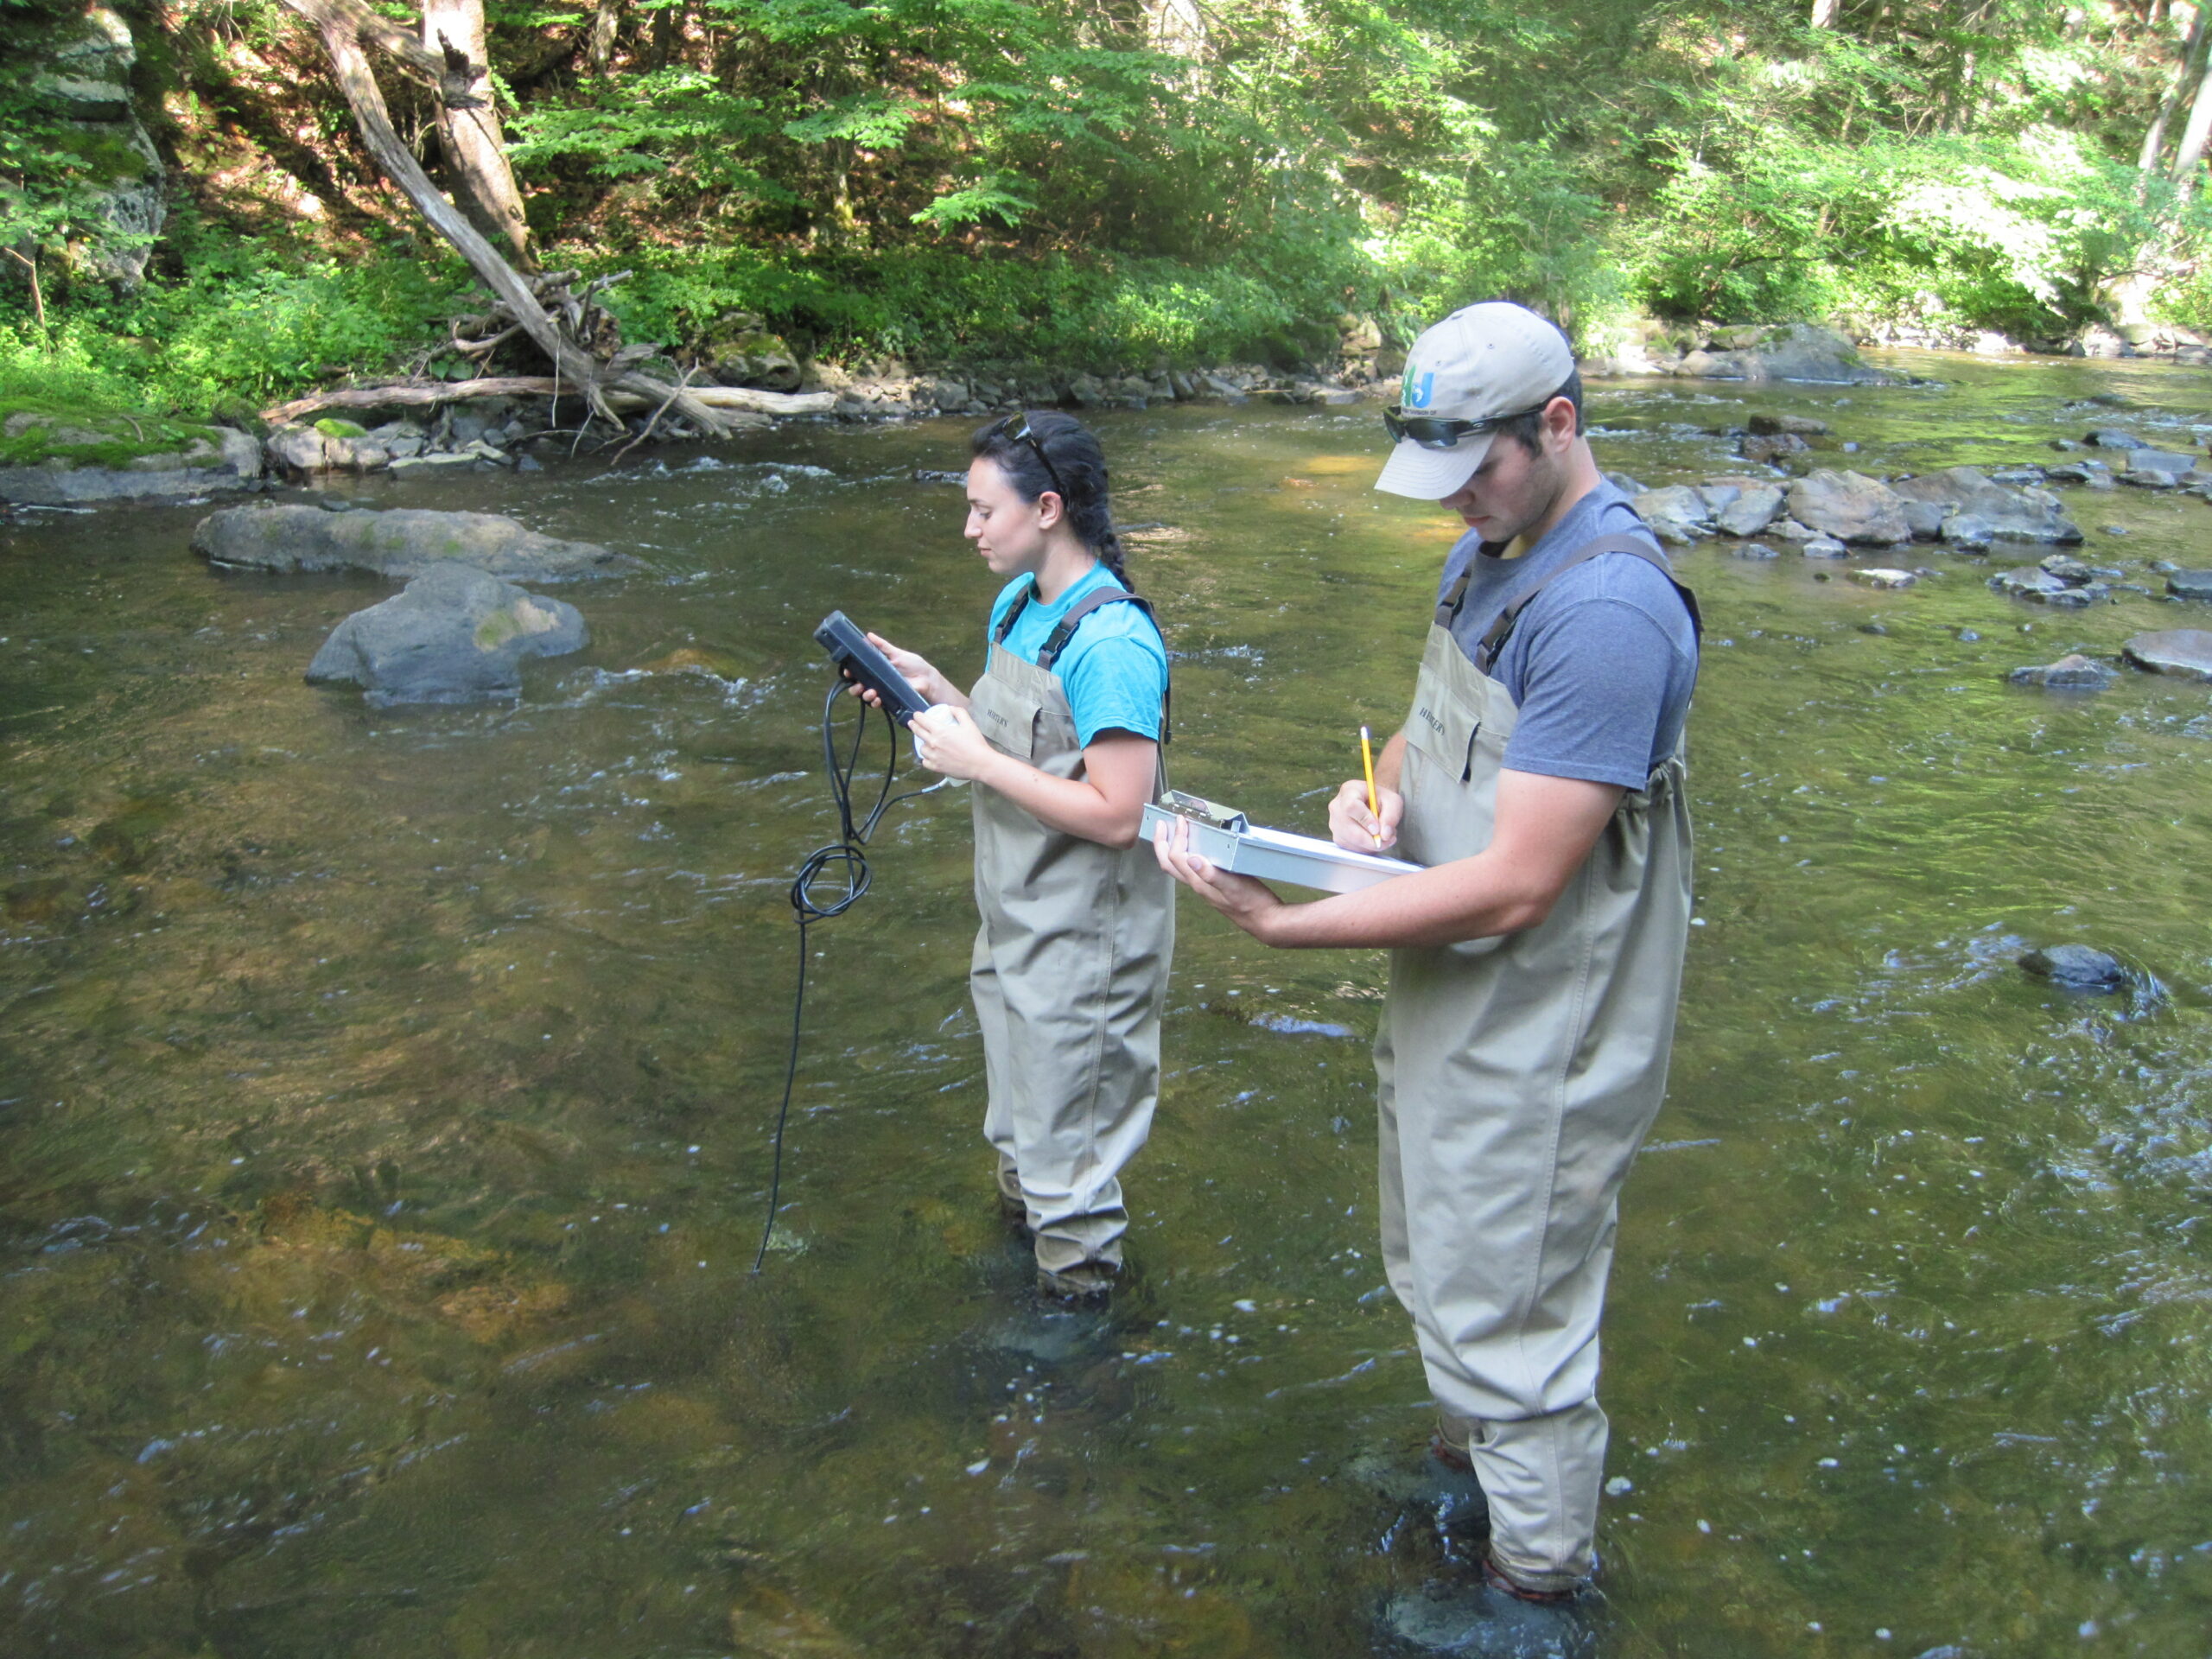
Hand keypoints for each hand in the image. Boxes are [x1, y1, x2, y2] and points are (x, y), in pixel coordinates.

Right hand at [844, 632, 948, 708]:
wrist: (927, 679)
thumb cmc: (913, 665)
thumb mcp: (897, 653)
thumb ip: (882, 646)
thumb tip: (868, 635)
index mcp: (875, 669)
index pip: (858, 672)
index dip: (850, 672)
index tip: (848, 671)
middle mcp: (876, 681)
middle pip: (857, 686)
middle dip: (854, 687)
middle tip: (859, 685)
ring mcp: (881, 691)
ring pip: (864, 696)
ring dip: (864, 695)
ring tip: (871, 692)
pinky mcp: (888, 701)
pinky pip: (876, 704)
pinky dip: (874, 702)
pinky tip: (877, 699)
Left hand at [911, 704, 996, 781]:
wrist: (980, 763)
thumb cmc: (975, 744)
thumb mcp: (969, 723)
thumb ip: (959, 713)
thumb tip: (951, 708)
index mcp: (940, 731)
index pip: (922, 720)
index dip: (918, 716)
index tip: (916, 715)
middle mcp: (933, 743)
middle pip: (918, 732)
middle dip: (914, 726)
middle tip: (912, 723)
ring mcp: (934, 756)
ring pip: (922, 749)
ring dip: (923, 744)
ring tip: (926, 742)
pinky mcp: (936, 767)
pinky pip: (925, 762)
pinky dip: (926, 759)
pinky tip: (929, 757)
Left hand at [1152, 815, 1285, 941]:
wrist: (1265, 920)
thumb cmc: (1251, 903)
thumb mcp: (1233, 886)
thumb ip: (1212, 875)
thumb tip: (1191, 859)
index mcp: (1199, 883)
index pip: (1176, 858)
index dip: (1175, 837)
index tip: (1181, 819)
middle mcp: (1198, 885)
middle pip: (1168, 864)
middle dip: (1161, 843)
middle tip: (1160, 823)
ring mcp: (1205, 886)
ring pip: (1178, 867)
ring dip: (1171, 848)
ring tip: (1172, 832)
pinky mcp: (1214, 886)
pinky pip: (1192, 868)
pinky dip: (1188, 854)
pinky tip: (1198, 847)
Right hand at [1328, 777, 1402, 850]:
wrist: (1374, 803)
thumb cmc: (1383, 800)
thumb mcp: (1393, 801)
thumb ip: (1391, 815)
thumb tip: (1384, 835)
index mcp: (1349, 790)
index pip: (1351, 807)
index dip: (1365, 820)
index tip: (1378, 829)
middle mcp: (1336, 807)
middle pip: (1349, 830)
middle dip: (1371, 840)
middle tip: (1388, 839)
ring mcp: (1334, 823)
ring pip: (1351, 842)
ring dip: (1371, 845)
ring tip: (1382, 836)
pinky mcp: (1337, 837)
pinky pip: (1351, 849)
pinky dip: (1366, 849)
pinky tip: (1373, 840)